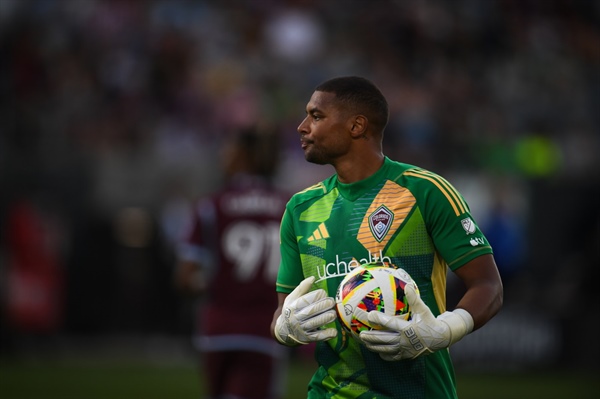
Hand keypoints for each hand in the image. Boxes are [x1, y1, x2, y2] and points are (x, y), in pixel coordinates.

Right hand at [274, 276, 337, 344]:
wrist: (283, 331)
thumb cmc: (290, 311)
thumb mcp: (292, 299)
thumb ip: (302, 288)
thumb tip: (313, 277)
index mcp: (292, 307)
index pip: (304, 301)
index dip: (315, 296)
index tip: (324, 292)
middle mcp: (295, 318)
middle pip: (310, 312)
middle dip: (322, 306)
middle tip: (332, 302)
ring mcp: (300, 329)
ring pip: (314, 324)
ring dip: (325, 318)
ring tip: (334, 314)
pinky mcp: (306, 339)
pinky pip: (317, 337)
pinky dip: (325, 334)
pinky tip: (334, 331)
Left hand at [358, 284, 473, 359]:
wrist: (441, 338)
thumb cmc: (430, 322)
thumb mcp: (424, 310)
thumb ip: (414, 299)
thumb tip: (408, 286)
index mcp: (408, 329)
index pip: (391, 323)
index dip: (379, 319)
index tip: (369, 315)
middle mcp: (405, 340)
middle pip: (384, 339)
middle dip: (371, 337)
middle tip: (360, 334)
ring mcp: (405, 350)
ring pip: (386, 349)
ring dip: (374, 346)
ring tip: (364, 342)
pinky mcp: (407, 356)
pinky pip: (393, 357)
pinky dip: (384, 355)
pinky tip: (378, 352)